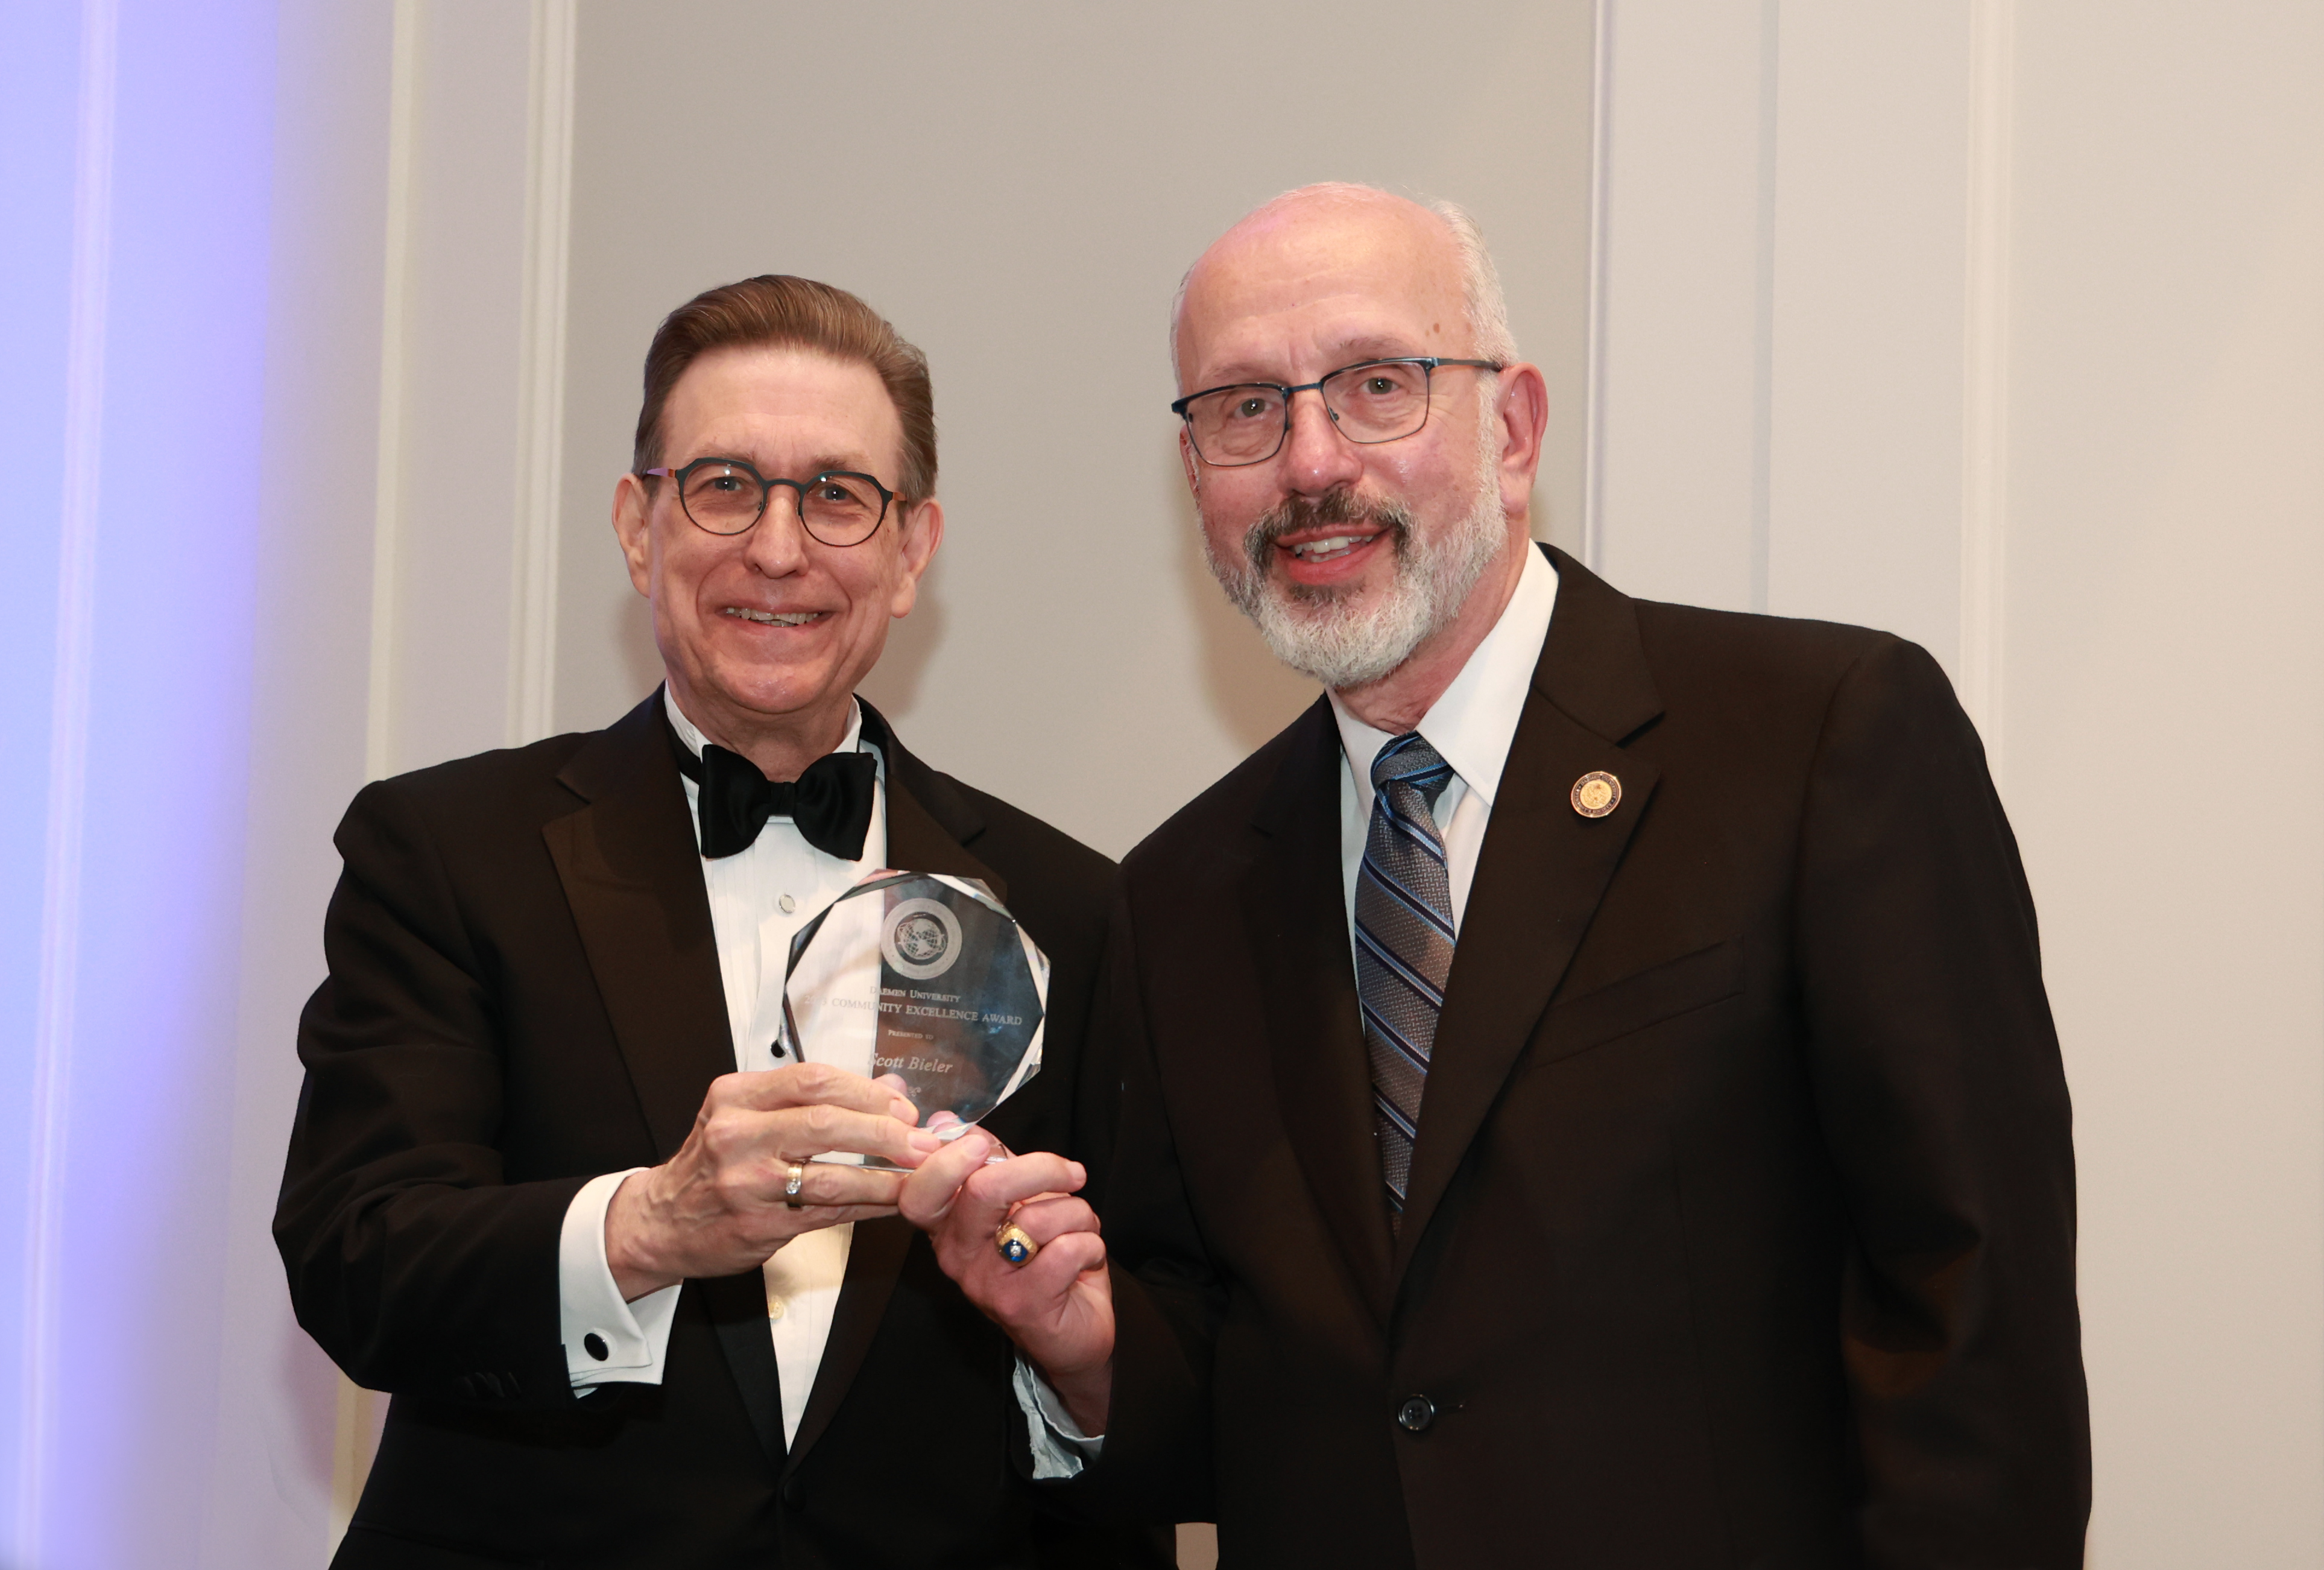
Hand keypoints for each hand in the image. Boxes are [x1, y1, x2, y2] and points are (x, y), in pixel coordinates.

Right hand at [605, 1064, 938, 1298]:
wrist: (660, 1221)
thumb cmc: (712, 1164)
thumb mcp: (747, 1115)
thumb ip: (814, 1100)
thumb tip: (891, 1090)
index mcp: (736, 1097)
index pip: (813, 1079)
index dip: (866, 1091)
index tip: (901, 1106)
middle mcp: (736, 1135)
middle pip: (826, 1122)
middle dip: (884, 1132)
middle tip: (921, 1140)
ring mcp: (746, 1183)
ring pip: (831, 1176)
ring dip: (885, 1177)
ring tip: (919, 1175)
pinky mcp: (758, 1225)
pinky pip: (826, 1214)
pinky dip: (866, 1207)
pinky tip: (891, 1202)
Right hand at [900, 1130, 1114, 1433]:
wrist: (1073, 1330)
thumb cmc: (1045, 1258)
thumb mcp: (1015, 1203)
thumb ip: (987, 1160)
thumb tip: (944, 1120)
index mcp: (949, 1227)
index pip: (919, 1194)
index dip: (947, 1161)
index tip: (983, 1145)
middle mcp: (958, 1257)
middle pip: (983, 1190)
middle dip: (1040, 1169)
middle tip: (1071, 1173)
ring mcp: (987, 1284)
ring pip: (1038, 1217)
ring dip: (1079, 1213)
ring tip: (1080, 1230)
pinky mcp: (1023, 1306)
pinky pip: (1067, 1249)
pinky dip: (1091, 1244)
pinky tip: (1086, 1257)